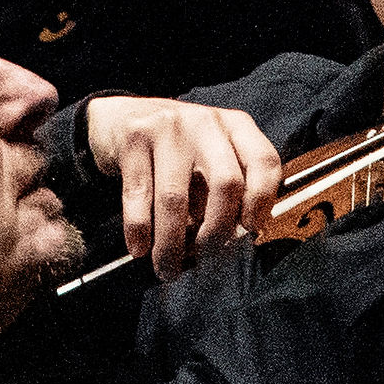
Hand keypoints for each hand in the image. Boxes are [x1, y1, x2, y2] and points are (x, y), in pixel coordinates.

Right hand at [85, 95, 281, 279]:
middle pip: (226, 183)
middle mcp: (206, 122)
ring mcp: (169, 127)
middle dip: (217, 230)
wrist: (119, 116)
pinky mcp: (134, 137)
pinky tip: (139, 247)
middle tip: (206, 256)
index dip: (263, 200)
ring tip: (167, 267)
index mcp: (235, 126)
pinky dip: (139, 228)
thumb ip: (225, 189)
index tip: (251, 230)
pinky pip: (138, 194)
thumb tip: (233, 240)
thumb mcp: (209, 156)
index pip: (265, 161)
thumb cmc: (173, 147)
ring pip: (176, 197)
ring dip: (171, 243)